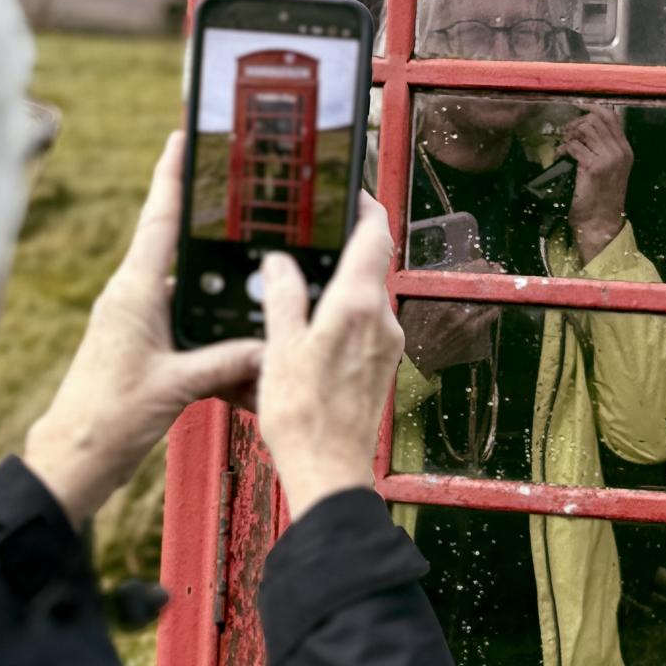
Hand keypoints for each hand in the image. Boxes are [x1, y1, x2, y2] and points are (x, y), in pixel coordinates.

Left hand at [23, 132, 263, 525]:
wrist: (74, 459)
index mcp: (133, 292)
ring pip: (191, 294)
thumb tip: (271, 345)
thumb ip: (226, 362)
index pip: (158, 219)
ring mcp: (136, 322)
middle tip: (249, 204)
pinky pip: (188, 328)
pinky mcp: (143, 347)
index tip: (185, 136)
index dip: (173, 175)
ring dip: (222, 295)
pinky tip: (244, 351)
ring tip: (260, 286)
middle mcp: (133, 298)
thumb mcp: (175, 387)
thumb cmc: (106, 420)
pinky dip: (215, 335)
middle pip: (181, 250)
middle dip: (215, 232)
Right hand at [257, 192, 405, 521]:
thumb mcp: (279, 347)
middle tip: (311, 236)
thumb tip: (280, 263)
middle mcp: (382, 320)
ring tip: (301, 284)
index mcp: (359, 305)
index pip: (375, 234)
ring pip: (367, 296)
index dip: (365, 206)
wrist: (329, 472)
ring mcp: (386, 346)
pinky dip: (342, 315)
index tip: (349, 192)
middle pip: (371, 263)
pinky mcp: (381, 368)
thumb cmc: (304, 416)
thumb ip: (283, 297)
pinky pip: (364, 326)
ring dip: (340, 284)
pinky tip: (311, 329)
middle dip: (344, 247)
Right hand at [399, 259, 503, 375]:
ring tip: (498, 283)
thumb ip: (427, 285)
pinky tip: (495, 303)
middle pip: (479, 284)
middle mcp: (454, 305)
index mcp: (438, 294)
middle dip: (489, 274)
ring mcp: (465, 320)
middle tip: (495, 268)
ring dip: (494, 289)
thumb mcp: (412, 300)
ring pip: (487, 298)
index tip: (482, 262)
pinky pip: (489, 316)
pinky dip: (493, 306)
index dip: (477, 266)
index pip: (465, 273)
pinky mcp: (471, 333)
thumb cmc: (409, 327)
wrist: (414, 357)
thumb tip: (444, 273)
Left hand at [561, 106, 632, 262]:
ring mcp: (608, 158)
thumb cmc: (601, 197)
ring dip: (570, 134)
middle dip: (577, 123)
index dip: (593, 108)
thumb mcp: (610, 169)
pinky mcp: (593, 167)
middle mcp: (620, 151)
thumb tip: (588, 126)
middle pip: (597, 119)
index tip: (578, 108)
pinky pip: (574, 146)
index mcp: (625, 150)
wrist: (600, 222)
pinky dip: (563, 148)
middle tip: (567, 134)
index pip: (612, 117)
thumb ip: (604, 148)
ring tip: (564, 145)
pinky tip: (560, 156)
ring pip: (585, 128)